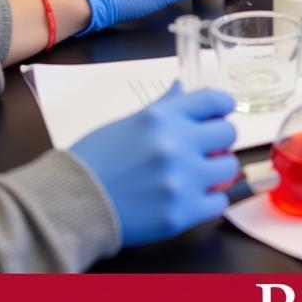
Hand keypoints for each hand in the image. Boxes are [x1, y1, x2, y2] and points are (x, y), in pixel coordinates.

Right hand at [70, 84, 238, 246]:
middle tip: (205, 149)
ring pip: (229, 167)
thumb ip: (163, 107)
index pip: (214, 100)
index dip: (221, 107)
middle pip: (228, 132)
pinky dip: (209, 200)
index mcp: (162, 117)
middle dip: (219, 140)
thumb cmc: (96, 159)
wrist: (72, 203)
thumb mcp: (129, 123)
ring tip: (199, 175)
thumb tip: (182, 88)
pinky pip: (219, 202)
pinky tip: (193, 198)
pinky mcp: (181, 213)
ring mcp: (181, 180)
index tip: (220, 114)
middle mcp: (176, 144)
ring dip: (217, 171)